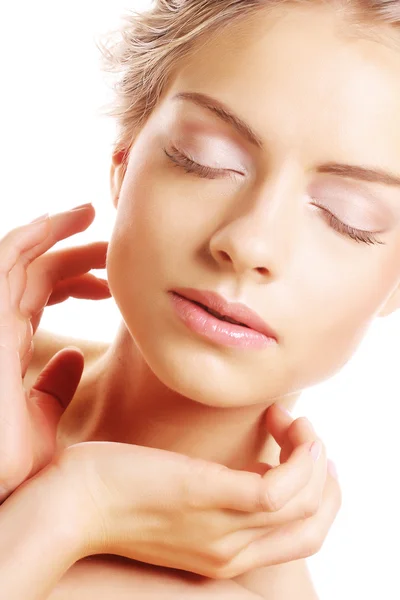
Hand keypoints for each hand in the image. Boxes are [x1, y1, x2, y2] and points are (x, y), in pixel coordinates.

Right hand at [0, 203, 109, 501]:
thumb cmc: (7, 460)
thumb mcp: (40, 417)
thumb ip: (54, 386)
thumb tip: (76, 358)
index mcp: (9, 346)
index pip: (39, 298)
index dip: (72, 281)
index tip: (107, 282)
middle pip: (34, 273)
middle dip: (71, 254)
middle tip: (110, 248)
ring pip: (20, 256)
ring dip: (55, 231)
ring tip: (91, 214)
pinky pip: (7, 258)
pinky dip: (34, 233)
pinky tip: (66, 219)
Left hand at [53, 404, 340, 579]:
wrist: (68, 502)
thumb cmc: (115, 489)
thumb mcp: (175, 499)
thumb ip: (212, 490)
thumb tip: (238, 459)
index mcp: (225, 552)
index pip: (301, 536)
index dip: (316, 491)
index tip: (297, 449)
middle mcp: (231, 550)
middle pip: (314, 526)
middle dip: (325, 476)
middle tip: (303, 434)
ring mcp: (222, 527)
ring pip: (306, 505)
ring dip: (312, 453)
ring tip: (287, 420)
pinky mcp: (208, 495)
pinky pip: (280, 489)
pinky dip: (300, 456)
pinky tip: (283, 422)